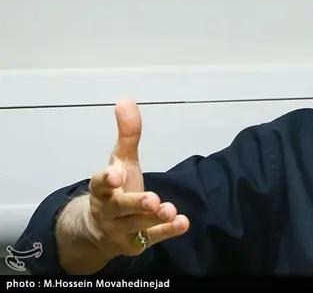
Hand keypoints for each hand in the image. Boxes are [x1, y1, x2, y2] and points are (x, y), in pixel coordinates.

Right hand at [86, 99, 188, 258]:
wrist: (99, 230)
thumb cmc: (114, 189)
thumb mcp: (120, 161)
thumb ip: (127, 134)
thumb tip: (126, 100)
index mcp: (101, 190)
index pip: (98, 185)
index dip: (105, 180)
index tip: (114, 174)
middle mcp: (109, 211)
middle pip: (120, 208)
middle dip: (135, 203)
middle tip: (151, 199)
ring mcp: (121, 230)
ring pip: (137, 225)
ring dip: (154, 219)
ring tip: (170, 210)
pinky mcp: (136, 243)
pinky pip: (152, 238)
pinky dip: (167, 231)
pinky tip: (182, 222)